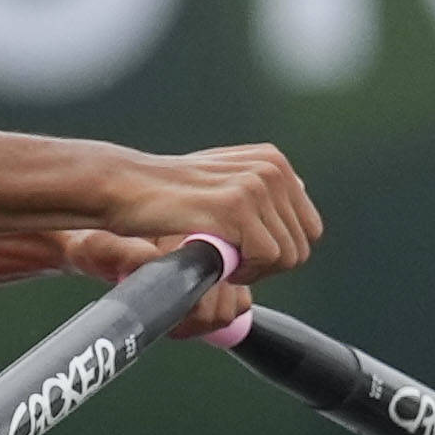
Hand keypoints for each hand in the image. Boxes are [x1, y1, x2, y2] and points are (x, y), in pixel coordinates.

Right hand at [55, 143, 314, 325]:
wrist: (126, 188)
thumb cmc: (169, 194)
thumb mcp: (223, 179)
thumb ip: (261, 185)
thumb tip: (301, 189)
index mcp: (274, 162)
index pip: (309, 229)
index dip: (278, 252)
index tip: (243, 255)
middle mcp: (272, 168)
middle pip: (301, 245)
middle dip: (267, 266)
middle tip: (229, 263)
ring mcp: (256, 184)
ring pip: (287, 256)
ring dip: (254, 271)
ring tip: (220, 261)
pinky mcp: (238, 204)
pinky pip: (265, 258)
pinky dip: (243, 272)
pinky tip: (216, 261)